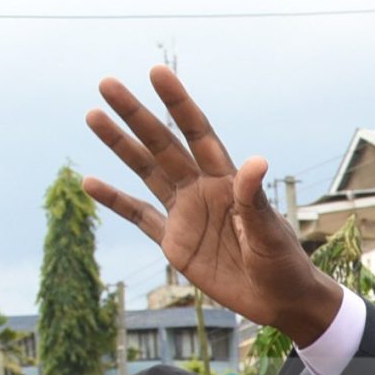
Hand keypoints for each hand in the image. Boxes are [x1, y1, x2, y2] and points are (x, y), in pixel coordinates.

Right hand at [83, 66, 344, 341]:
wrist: (279, 300)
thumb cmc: (284, 263)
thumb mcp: (269, 231)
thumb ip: (253, 199)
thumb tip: (255, 160)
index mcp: (226, 181)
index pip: (198, 133)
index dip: (178, 104)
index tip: (157, 73)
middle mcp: (202, 189)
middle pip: (163, 144)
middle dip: (136, 115)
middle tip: (107, 84)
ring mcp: (185, 213)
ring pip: (146, 171)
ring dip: (120, 146)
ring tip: (93, 115)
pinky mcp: (174, 242)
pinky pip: (139, 216)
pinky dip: (115, 200)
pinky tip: (90, 182)